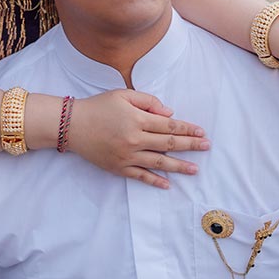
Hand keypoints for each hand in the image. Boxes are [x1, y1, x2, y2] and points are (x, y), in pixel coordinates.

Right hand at [67, 88, 209, 187]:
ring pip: (159, 162)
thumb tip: (169, 113)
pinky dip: (154, 181)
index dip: (187, 128)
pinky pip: (140, 176)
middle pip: (169, 143)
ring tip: (195, 170)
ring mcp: (127, 156)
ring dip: (179, 166)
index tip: (201, 132)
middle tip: (206, 147)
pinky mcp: (118, 167)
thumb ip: (148, 101)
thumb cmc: (98, 106)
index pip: (169, 125)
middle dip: (190, 145)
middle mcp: (135, 139)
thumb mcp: (123, 95)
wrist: (72, 125)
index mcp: (137, 120)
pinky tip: (167, 184)